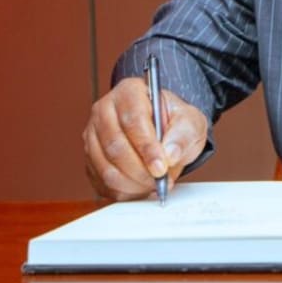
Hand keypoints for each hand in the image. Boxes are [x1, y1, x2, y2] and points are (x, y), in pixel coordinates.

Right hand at [83, 78, 207, 200]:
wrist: (166, 133)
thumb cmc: (176, 123)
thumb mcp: (191, 123)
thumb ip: (183, 135)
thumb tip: (170, 153)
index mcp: (130, 91)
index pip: (133, 120)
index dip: (147, 147)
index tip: (161, 167)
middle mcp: (105, 109)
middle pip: (115, 145)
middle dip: (140, 170)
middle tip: (160, 180)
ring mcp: (93, 134)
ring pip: (106, 167)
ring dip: (132, 183)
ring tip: (153, 184)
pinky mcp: (90, 158)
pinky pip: (101, 181)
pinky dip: (123, 191)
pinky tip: (141, 187)